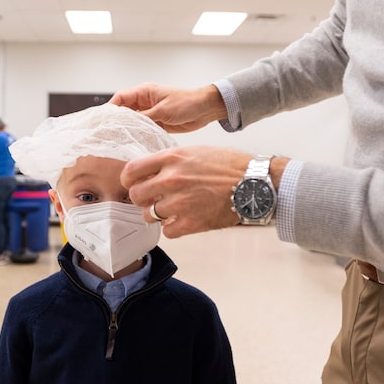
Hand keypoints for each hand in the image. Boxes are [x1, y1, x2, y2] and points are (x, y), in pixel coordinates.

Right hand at [109, 83, 227, 132]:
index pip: (120, 98)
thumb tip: (128, 124)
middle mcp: (144, 102)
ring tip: (118, 141)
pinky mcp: (157, 123)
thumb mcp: (163, 110)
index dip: (111, 109)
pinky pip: (143, 129)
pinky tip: (133, 143)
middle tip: (108, 134)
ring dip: (127, 130)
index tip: (104, 121)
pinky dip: (138, 135)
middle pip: (124, 111)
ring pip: (133, 122)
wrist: (205, 109)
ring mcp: (150, 113)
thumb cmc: (187, 103)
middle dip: (116, 121)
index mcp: (144, 92)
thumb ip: (144, 117)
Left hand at [121, 146, 252, 237]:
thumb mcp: (196, 152)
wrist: (255, 184)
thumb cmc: (229, 166)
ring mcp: (180, 203)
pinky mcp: (191, 222)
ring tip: (170, 210)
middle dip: (142, 198)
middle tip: (152, 199)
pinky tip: (182, 220)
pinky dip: (172, 228)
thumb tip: (151, 172)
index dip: (128, 179)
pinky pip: (167, 231)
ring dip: (156, 214)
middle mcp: (172, 179)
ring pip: (149, 215)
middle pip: (136, 195)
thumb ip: (171, 161)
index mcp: (172, 158)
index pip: (132, 170)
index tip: (132, 183)